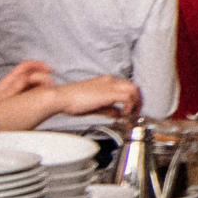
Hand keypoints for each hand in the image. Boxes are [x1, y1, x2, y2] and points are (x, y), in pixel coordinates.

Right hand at [0, 61, 136, 131]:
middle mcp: (108, 82)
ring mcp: (108, 86)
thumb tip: (117, 113)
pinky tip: (123, 115)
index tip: (131, 111)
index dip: (132, 100)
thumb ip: (107, 108)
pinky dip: (129, 106)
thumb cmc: (70, 101)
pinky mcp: (107, 92)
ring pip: (133, 90)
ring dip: (136, 104)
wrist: (59, 98)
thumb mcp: (93, 106)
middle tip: (136, 114)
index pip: (125, 88)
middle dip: (138, 101)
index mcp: (104, 82)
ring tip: (132, 115)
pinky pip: (127, 97)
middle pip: (133, 87)